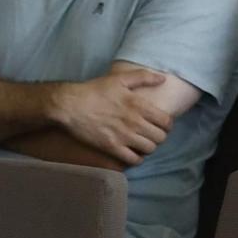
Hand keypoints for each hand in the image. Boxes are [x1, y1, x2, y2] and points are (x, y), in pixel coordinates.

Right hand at [50, 69, 172, 165]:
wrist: (70, 105)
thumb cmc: (95, 90)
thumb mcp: (119, 78)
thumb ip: (143, 77)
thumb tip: (163, 78)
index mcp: (139, 105)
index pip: (166, 122)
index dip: (167, 124)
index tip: (162, 124)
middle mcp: (134, 122)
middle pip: (160, 137)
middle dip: (159, 136)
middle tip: (152, 134)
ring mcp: (123, 136)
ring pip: (149, 149)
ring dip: (149, 147)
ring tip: (143, 142)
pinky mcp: (111, 147)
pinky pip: (133, 160)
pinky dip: (137, 159)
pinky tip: (133, 153)